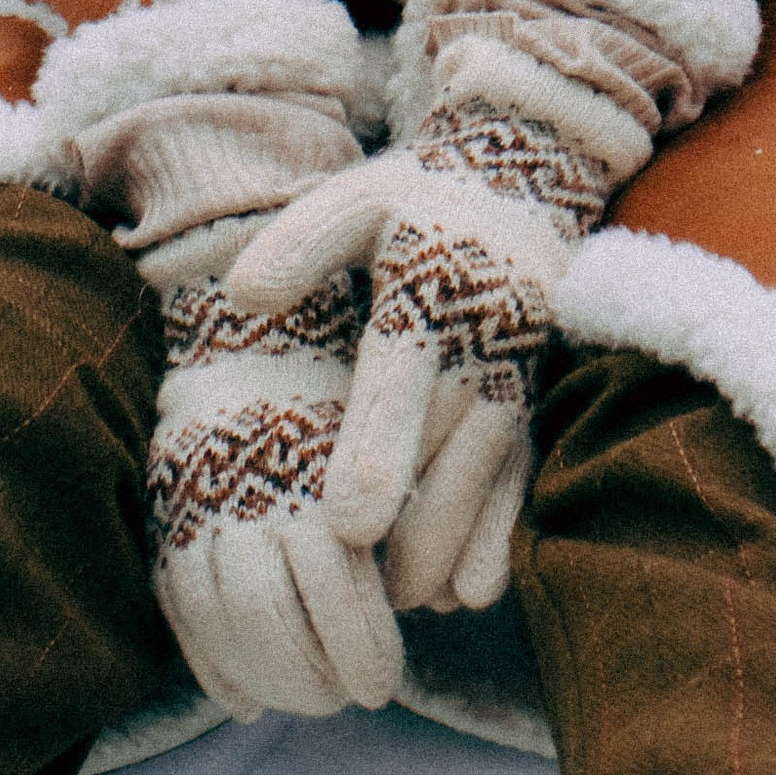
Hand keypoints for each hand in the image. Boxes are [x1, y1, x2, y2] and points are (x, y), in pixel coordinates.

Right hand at [146, 269, 404, 719]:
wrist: (250, 346)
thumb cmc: (338, 406)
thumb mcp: (377, 444)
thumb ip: (399, 514)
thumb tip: (442, 603)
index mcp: (314, 477)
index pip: (335, 587)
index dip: (359, 649)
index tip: (382, 687)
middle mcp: (252, 495)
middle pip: (269, 615)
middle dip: (308, 676)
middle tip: (341, 701)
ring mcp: (200, 510)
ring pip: (221, 617)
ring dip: (263, 677)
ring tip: (302, 699)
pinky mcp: (167, 521)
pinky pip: (178, 608)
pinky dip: (210, 664)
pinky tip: (243, 701)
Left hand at [227, 94, 614, 614]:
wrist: (526, 173)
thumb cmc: (417, 197)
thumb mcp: (358, 197)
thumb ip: (301, 243)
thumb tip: (241, 293)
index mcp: (429, 285)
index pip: (399, 378)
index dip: (376, 452)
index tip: (348, 525)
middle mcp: (483, 332)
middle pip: (449, 447)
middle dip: (414, 526)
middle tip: (368, 593)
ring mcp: (517, 366)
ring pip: (488, 472)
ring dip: (453, 541)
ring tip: (407, 601)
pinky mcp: (535, 390)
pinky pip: (523, 473)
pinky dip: (499, 534)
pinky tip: (470, 591)